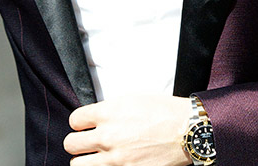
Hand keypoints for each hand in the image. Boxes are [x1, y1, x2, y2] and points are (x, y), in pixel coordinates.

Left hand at [63, 94, 192, 164]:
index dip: (79, 123)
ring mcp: (115, 160)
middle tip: (87, 143)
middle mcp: (108, 136)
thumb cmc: (163, 111)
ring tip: (96, 157)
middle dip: (77, 143)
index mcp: (109, 113)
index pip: (74, 120)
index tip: (85, 125)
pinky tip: (111, 164)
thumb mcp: (132, 99)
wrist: (186, 131)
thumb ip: (108, 110)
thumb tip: (93, 118)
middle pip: (71, 144)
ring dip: (85, 161)